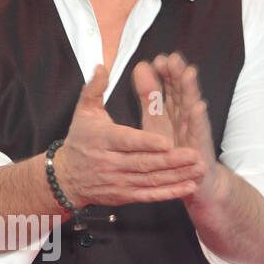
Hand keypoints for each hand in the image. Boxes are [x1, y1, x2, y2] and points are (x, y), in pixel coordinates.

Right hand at [53, 63, 202, 208]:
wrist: (66, 177)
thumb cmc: (80, 140)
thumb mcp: (83, 112)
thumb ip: (94, 89)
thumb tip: (101, 67)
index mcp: (103, 140)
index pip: (127, 141)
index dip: (146, 143)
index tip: (166, 141)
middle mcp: (110, 163)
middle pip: (143, 163)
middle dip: (170, 161)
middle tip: (193, 154)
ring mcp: (118, 182)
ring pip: (150, 180)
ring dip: (176, 176)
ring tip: (198, 169)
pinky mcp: (124, 195)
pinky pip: (149, 195)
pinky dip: (169, 192)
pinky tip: (187, 186)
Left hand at [132, 53, 223, 212]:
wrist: (195, 182)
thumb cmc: (173, 150)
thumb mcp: (157, 122)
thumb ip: (149, 95)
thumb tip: (142, 66)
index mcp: (172, 110)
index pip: (169, 87)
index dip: (164, 73)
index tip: (158, 59)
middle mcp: (185, 118)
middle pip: (181, 93)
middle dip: (178, 75)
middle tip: (173, 58)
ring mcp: (194, 132)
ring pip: (191, 108)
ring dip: (191, 91)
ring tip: (189, 73)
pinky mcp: (200, 148)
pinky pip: (199, 133)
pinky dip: (199, 120)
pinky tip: (199, 107)